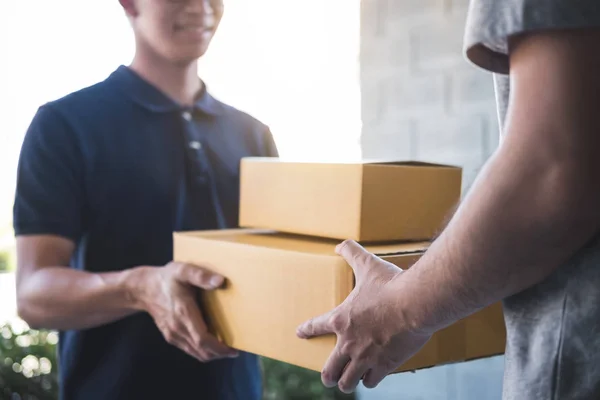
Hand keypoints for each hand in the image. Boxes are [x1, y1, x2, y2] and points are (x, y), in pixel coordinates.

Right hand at [134, 261, 238, 361]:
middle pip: (201, 351)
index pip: (203, 340)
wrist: (143, 289)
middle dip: (219, 354)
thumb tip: (220, 281)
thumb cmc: (166, 278)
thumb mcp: (183, 270)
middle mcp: (178, 327)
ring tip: (225, 348)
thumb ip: (201, 275)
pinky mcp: (170, 336)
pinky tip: (210, 343)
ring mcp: (173, 334)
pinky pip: (188, 349)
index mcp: (184, 313)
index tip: (233, 349)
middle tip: (234, 350)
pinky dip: (201, 350)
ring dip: (211, 354)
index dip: (219, 348)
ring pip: (195, 353)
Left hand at [296, 240, 431, 392]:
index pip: (316, 326)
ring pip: (348, 381)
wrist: (414, 303)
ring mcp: (366, 357)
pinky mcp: (384, 365)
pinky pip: (371, 381)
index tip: (300, 332)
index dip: (307, 330)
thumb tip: (341, 244)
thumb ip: (352, 253)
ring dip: (346, 382)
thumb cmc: (391, 285)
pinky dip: (370, 381)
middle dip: (328, 375)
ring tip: (346, 383)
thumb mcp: (368, 265)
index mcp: (341, 319)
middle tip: (328, 378)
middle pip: (330, 368)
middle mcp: (349, 342)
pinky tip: (370, 379)